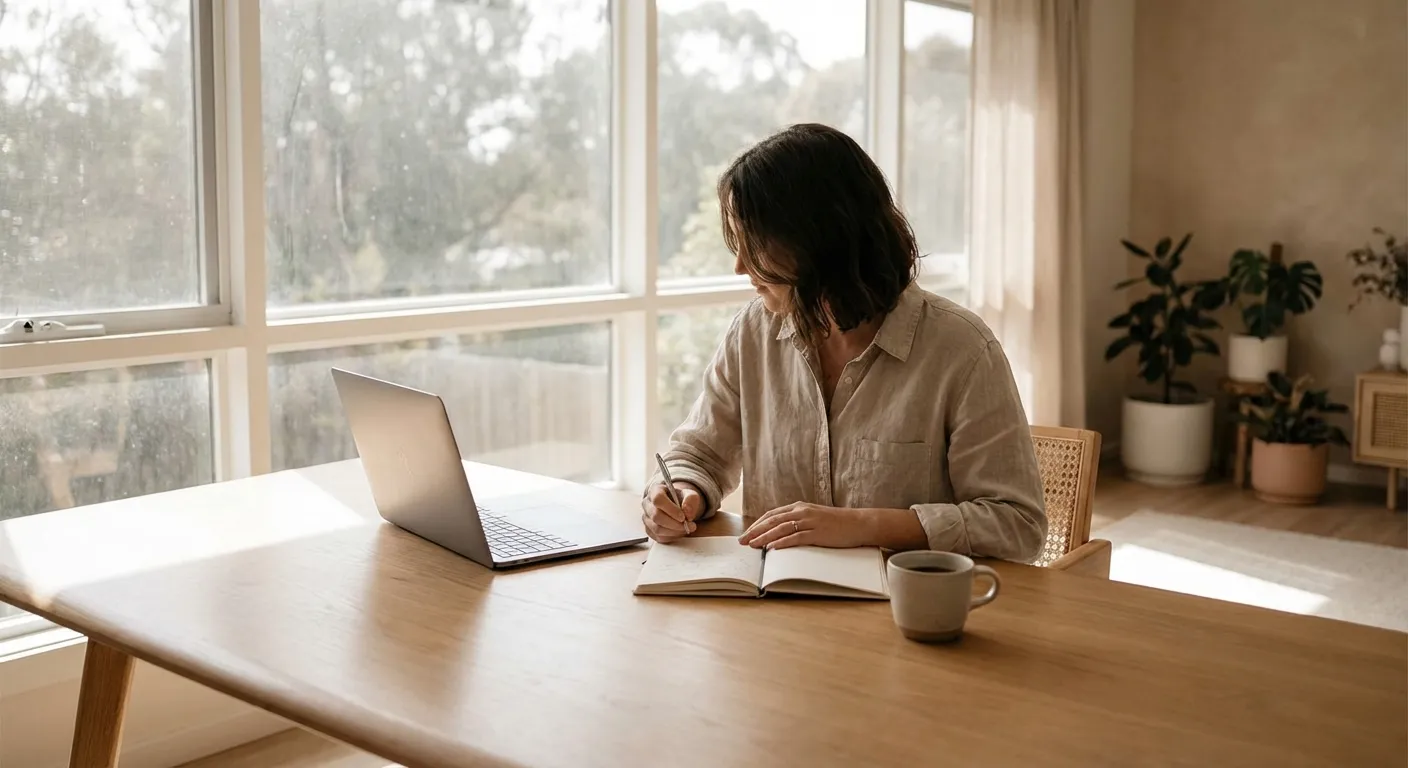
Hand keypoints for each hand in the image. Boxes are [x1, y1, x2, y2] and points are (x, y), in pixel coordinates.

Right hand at [641, 482, 704, 543]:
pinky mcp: (648, 530)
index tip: (683, 517)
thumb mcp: (690, 495)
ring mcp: (646, 518)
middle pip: (656, 516)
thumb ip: (691, 499)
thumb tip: (687, 513)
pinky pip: (658, 537)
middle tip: (690, 526)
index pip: (658, 500)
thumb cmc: (681, 499)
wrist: (677, 507)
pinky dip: (672, 537)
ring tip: (686, 529)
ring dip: (675, 531)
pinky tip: (679, 532)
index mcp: (655, 491)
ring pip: (657, 529)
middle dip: (675, 524)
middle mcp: (647, 504)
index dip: (671, 510)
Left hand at [738, 502, 873, 549]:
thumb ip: (798, 521)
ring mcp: (810, 522)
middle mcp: (802, 512)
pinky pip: (796, 538)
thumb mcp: (814, 517)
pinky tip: (772, 549)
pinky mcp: (818, 533)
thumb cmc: (836, 523)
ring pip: (781, 529)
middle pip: (772, 521)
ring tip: (752, 545)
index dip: (757, 524)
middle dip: (755, 531)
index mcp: (799, 507)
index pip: (772, 514)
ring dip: (764, 537)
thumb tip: (780, 532)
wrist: (858, 523)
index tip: (746, 533)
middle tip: (742, 541)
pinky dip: (782, 543)